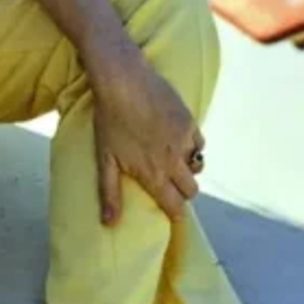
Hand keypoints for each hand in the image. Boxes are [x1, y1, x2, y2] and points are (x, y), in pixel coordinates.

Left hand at [91, 54, 203, 224]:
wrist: (122, 79)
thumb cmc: (109, 119)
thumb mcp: (105, 158)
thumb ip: (110, 193)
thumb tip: (109, 224)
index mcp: (154, 174)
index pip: (176, 207)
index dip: (174, 212)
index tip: (170, 209)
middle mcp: (173, 161)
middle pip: (191, 190)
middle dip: (182, 191)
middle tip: (169, 182)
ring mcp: (184, 140)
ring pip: (197, 165)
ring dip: (188, 167)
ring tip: (172, 159)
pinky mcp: (190, 121)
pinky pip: (199, 143)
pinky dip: (192, 145)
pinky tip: (176, 138)